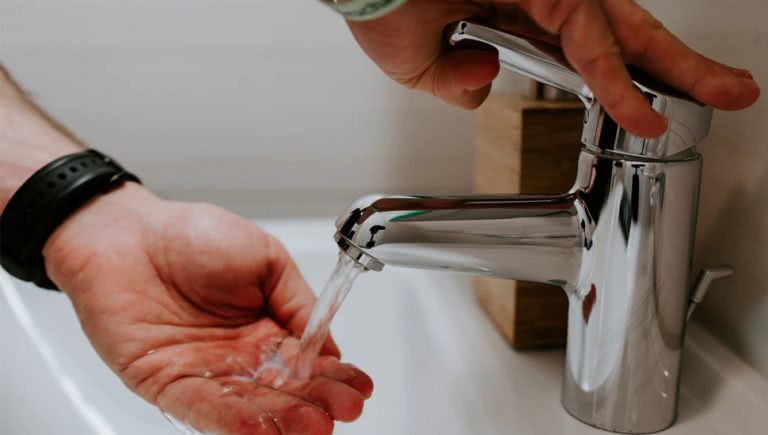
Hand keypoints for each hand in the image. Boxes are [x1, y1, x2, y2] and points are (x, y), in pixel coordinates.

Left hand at [43, 183, 371, 434]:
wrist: (129, 233)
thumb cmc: (194, 235)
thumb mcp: (266, 259)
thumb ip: (298, 302)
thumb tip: (329, 347)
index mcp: (267, 328)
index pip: (308, 363)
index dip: (335, 377)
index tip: (359, 388)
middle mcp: (240, 358)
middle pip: (285, 391)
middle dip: (317, 402)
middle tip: (343, 411)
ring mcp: (206, 374)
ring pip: (250, 406)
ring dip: (283, 420)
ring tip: (313, 427)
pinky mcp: (168, 384)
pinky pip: (205, 408)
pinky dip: (234, 421)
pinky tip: (263, 430)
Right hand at [346, 0, 759, 136]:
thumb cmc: (381, 3)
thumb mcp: (418, 67)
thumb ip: (455, 81)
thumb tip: (481, 84)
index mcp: (514, 20)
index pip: (584, 56)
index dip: (620, 84)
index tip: (649, 117)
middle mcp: (540, 0)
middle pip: (623, 40)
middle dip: (679, 70)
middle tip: (731, 94)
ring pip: (623, 31)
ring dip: (676, 68)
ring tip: (726, 94)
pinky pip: (587, 31)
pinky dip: (612, 76)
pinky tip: (640, 109)